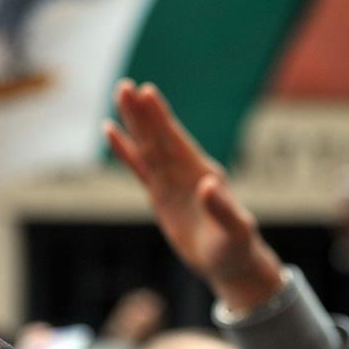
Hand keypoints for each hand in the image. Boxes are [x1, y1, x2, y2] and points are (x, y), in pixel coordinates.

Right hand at [105, 80, 283, 311]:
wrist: (229, 263)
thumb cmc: (237, 248)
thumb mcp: (236, 232)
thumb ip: (224, 209)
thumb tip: (210, 184)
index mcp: (203, 174)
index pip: (176, 141)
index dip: (161, 119)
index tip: (148, 93)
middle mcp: (186, 171)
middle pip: (158, 137)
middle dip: (143, 113)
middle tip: (125, 86)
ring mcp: (171, 181)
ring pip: (147, 146)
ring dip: (134, 122)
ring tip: (120, 94)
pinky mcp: (160, 195)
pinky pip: (138, 168)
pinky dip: (124, 150)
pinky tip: (111, 131)